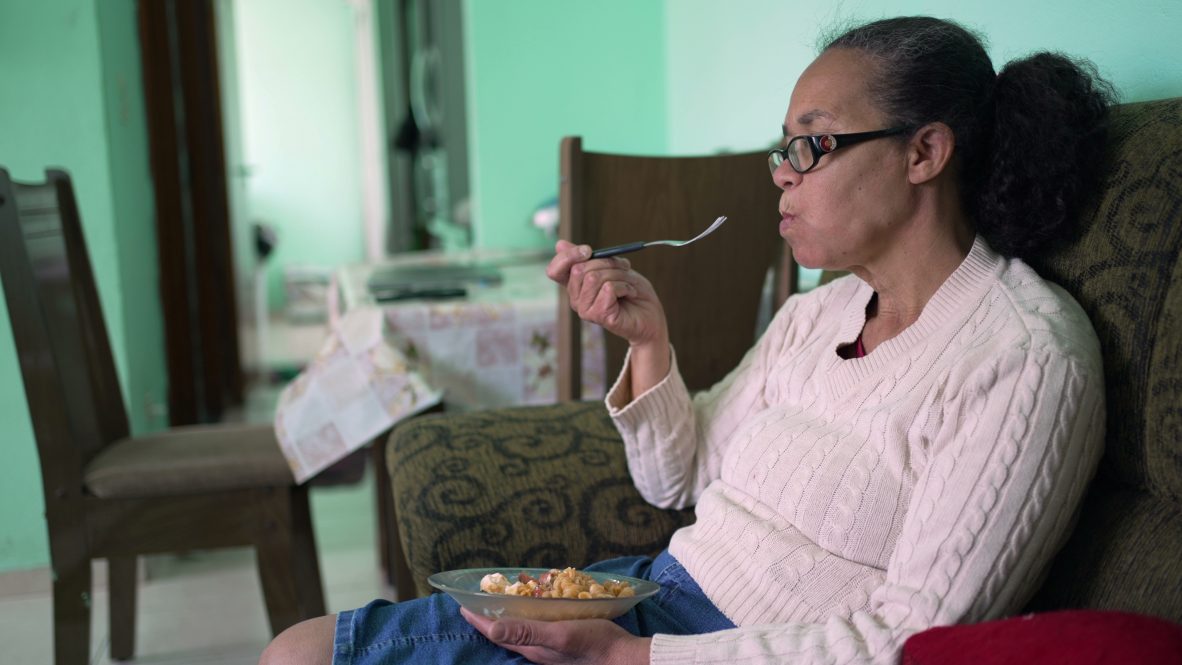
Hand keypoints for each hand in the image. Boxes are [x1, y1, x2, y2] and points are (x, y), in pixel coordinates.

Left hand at [461, 608, 651, 664]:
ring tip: (500, 603)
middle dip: (489, 618)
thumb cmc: (595, 644)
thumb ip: (527, 631)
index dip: (478, 619)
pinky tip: (536, 611)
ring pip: (521, 633)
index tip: (462, 604)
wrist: (625, 659)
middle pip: (506, 634)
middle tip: (478, 600)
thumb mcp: (560, 634)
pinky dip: (529, 619)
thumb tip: (491, 627)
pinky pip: (537, 631)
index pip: (496, 632)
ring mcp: (550, 650)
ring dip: (508, 618)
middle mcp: (537, 651)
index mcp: (533, 648)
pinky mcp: (563, 646)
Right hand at [546, 240, 667, 347]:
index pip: (554, 271)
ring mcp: (585, 309)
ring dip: (619, 275)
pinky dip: (625, 286)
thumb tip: (560, 244)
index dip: (567, 256)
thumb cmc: (632, 291)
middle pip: (579, 269)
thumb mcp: (610, 267)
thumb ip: (588, 258)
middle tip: (623, 269)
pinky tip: (630, 294)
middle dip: (607, 263)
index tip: (588, 250)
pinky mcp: (598, 315)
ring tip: (628, 284)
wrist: (651, 316)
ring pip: (594, 277)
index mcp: (576, 286)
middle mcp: (576, 299)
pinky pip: (608, 288)